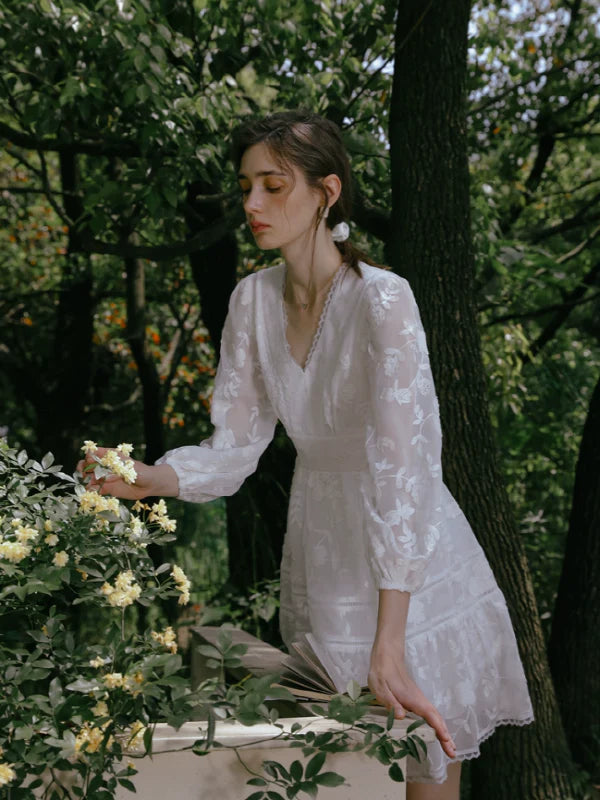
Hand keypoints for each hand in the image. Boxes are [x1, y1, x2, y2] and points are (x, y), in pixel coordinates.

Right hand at [76, 446, 156, 499]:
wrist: (149, 484)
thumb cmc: (141, 472)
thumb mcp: (130, 469)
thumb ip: (117, 471)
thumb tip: (104, 475)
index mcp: (110, 457)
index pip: (93, 453)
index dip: (89, 457)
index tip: (91, 462)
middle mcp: (105, 466)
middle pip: (86, 464)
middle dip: (82, 468)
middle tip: (84, 475)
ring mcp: (104, 477)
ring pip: (88, 477)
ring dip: (85, 481)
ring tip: (89, 485)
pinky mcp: (106, 488)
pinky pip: (94, 489)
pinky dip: (91, 491)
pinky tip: (93, 493)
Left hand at [368, 637, 455, 759]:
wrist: (386, 655)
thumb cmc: (382, 671)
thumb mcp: (380, 687)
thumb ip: (390, 701)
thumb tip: (400, 716)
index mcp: (412, 699)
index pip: (429, 716)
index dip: (438, 729)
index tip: (447, 741)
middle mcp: (419, 700)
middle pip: (436, 718)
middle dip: (445, 735)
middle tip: (452, 753)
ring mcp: (418, 699)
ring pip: (434, 716)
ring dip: (442, 731)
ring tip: (449, 746)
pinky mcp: (415, 699)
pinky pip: (429, 714)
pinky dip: (436, 724)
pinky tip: (435, 731)